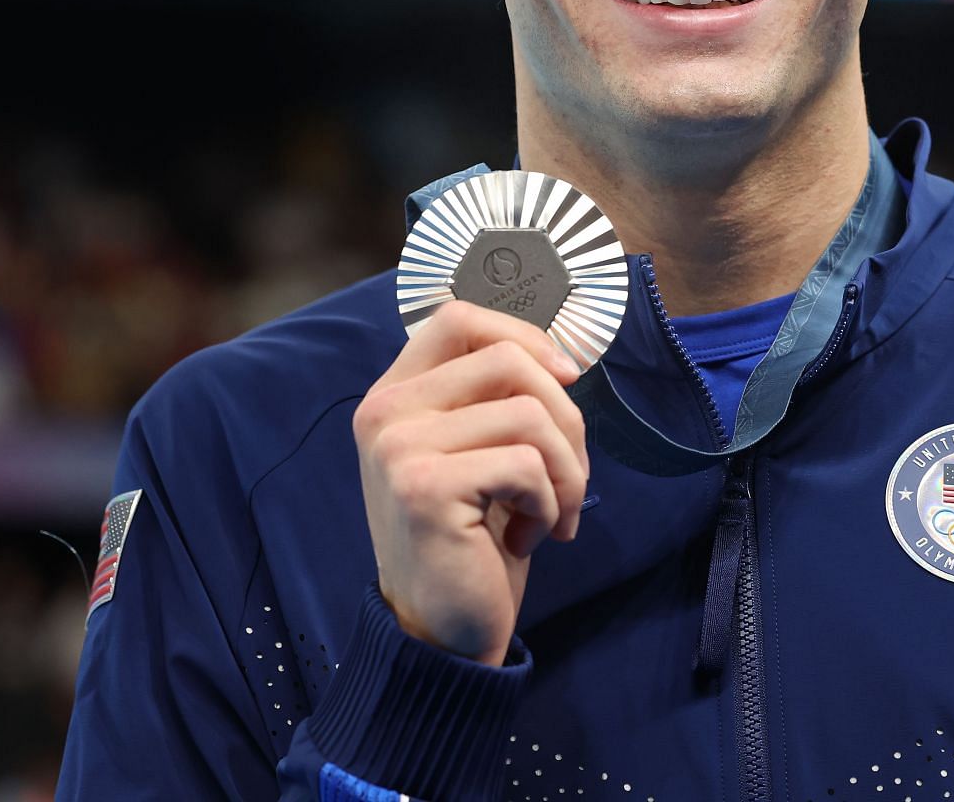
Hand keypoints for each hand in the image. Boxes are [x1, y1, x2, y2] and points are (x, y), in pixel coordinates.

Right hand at [353, 300, 589, 664]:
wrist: (442, 636)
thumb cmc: (471, 542)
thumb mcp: (476, 454)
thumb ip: (494, 400)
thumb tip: (563, 358)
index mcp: (394, 395)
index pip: (458, 318)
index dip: (524, 336)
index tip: (564, 379)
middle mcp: (384, 412)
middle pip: (508, 359)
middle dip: (566, 419)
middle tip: (570, 478)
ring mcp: (399, 447)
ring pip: (530, 414)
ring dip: (566, 472)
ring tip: (553, 515)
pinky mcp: (424, 487)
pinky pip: (528, 465)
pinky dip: (550, 506)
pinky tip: (527, 540)